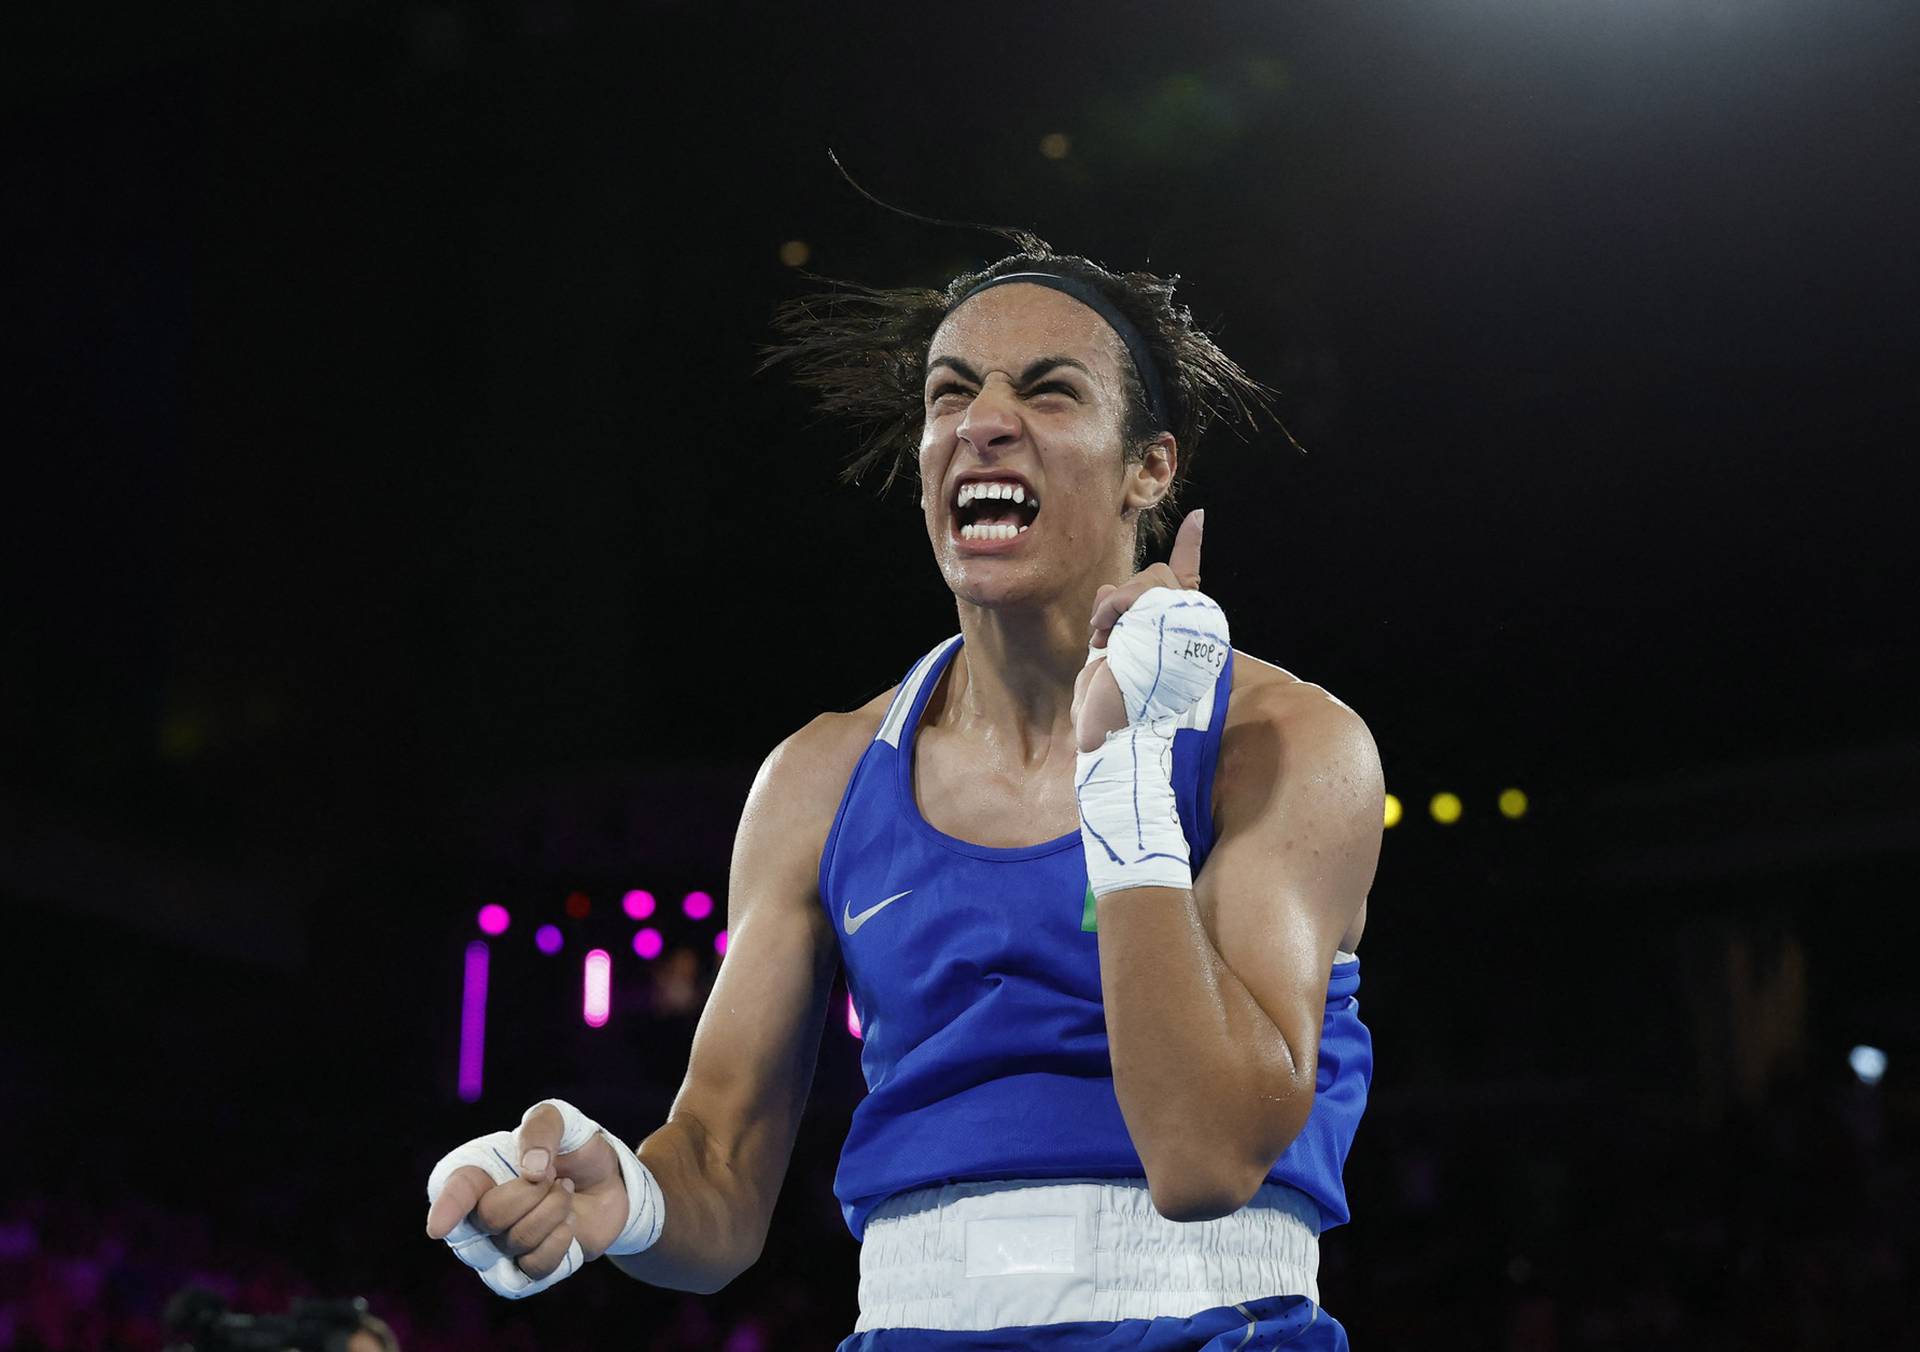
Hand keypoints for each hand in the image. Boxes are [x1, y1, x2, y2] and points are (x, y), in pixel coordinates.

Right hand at [425, 1104, 630, 1281]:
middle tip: (554, 1174)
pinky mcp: (526, 1270)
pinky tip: (569, 1222)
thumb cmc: (571, 1147)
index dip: (446, 1208)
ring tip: (565, 1191)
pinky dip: (561, 1240)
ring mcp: (501, 1246)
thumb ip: (541, 1128)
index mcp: (477, 1172)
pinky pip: (535, 1267)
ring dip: (554, 1209)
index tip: (440, 1227)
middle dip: (534, 1192)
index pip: (453, 1191)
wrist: (607, 1180)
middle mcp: (479, 1213)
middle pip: (491, 1217)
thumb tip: (532, 1170)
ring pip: (517, 1241)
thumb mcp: (561, 1119)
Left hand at [1074, 510, 1205, 752]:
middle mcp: (1185, 626)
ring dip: (1116, 606)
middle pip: (1155, 577)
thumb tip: (1106, 587)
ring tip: (1106, 641)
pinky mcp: (1173, 620)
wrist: (1115, 731)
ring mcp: (1183, 621)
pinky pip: (1150, 584)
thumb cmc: (1111, 708)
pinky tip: (1110, 632)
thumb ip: (1114, 620)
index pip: (1186, 579)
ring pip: (1147, 580)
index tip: (1200, 517)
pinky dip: (1117, 605)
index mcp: (1174, 634)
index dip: (1192, 547)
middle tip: (1102, 637)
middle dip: (1120, 600)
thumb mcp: (1107, 656)